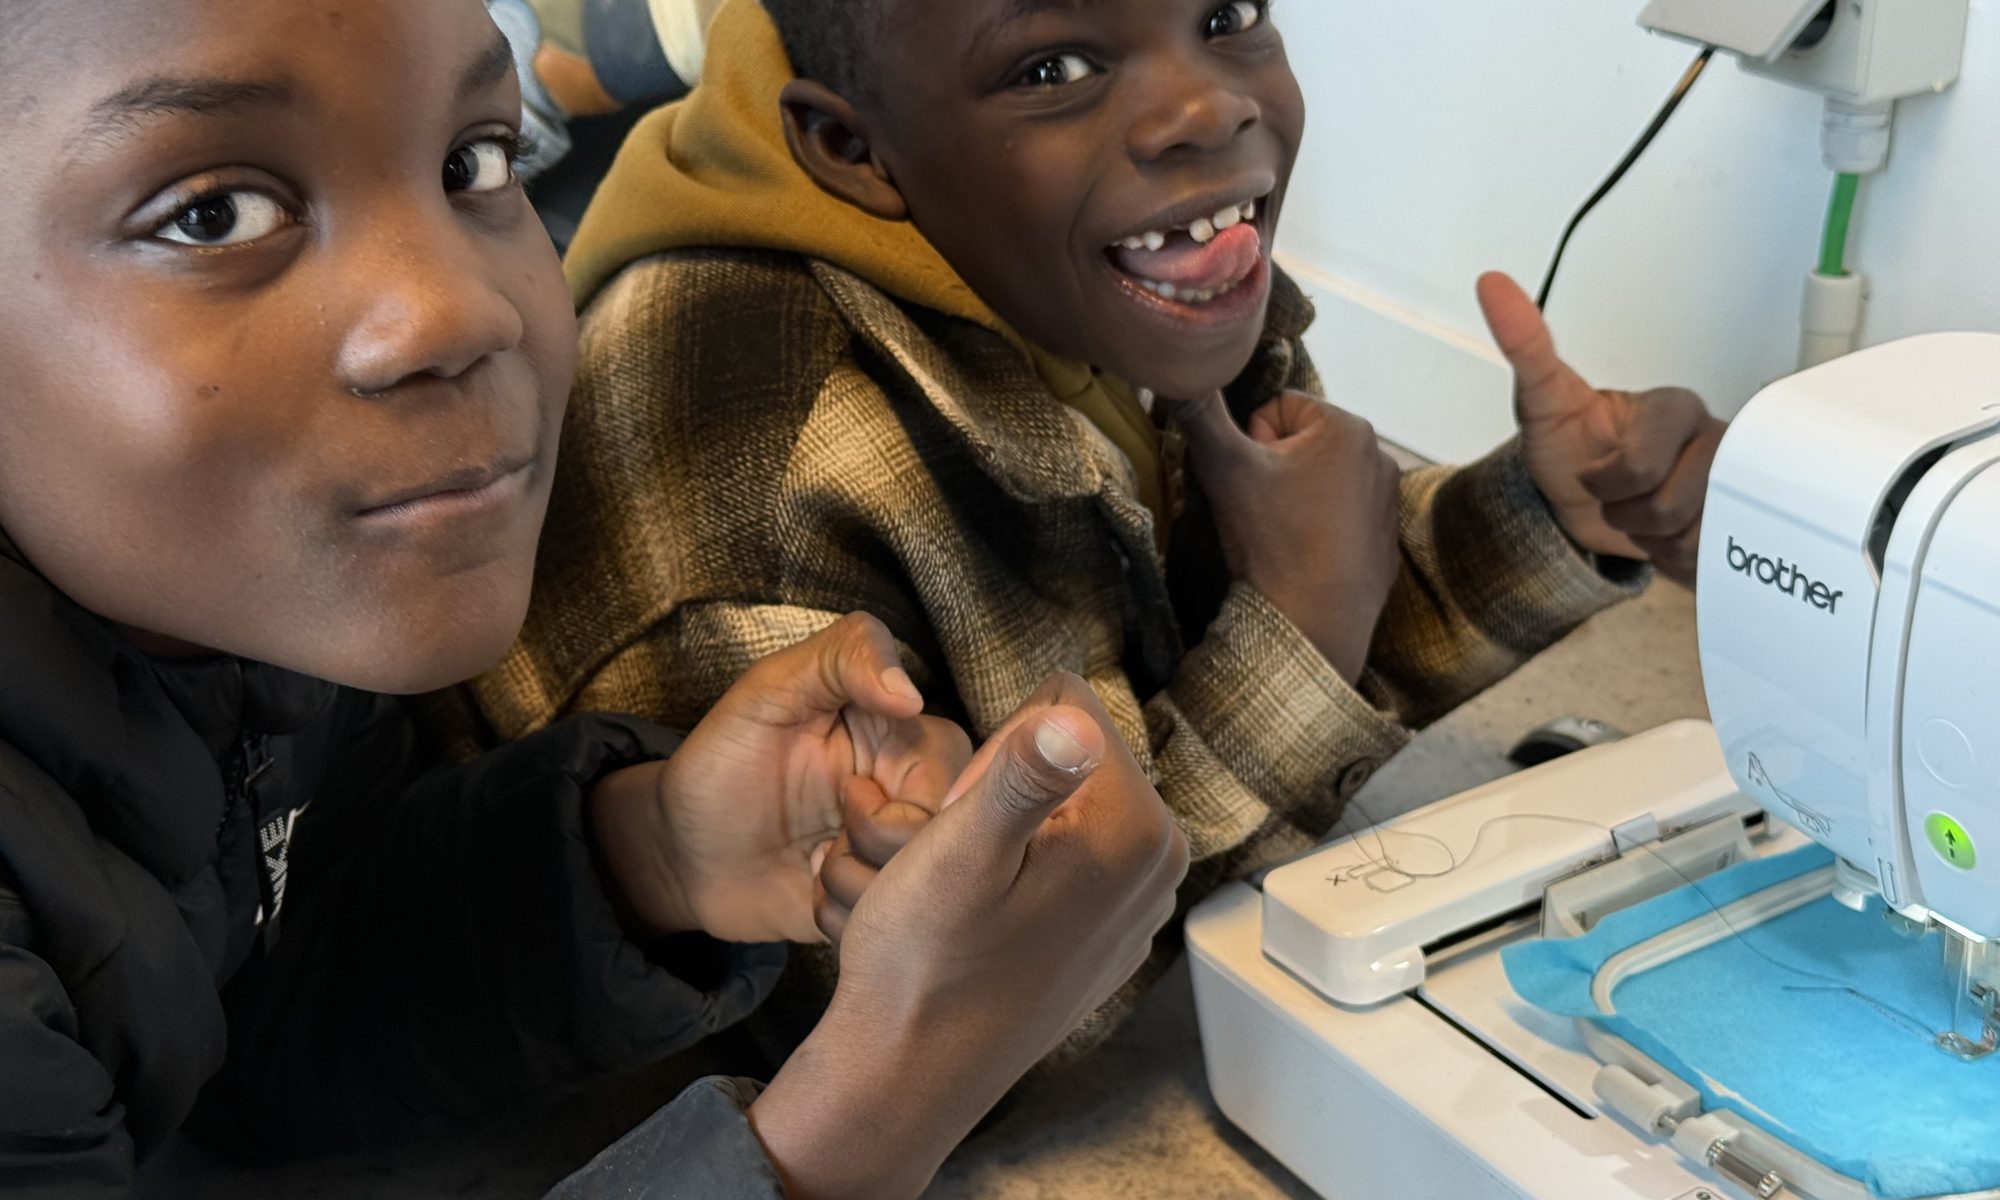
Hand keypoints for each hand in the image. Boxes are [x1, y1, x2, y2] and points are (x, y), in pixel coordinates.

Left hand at [588, 613, 970, 944]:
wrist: (678, 852)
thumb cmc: (720, 763)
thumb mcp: (768, 691)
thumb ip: (841, 659)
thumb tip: (909, 693)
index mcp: (898, 736)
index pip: (954, 768)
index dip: (914, 798)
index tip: (851, 796)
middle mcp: (909, 796)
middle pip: (955, 837)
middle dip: (885, 848)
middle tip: (829, 839)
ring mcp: (892, 855)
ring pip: (927, 888)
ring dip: (862, 886)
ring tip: (815, 865)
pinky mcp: (871, 905)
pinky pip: (893, 927)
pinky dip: (847, 917)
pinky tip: (813, 894)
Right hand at [749, 675, 1188, 1199]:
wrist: (912, 1072)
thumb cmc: (926, 965)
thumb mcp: (961, 853)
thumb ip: (1023, 777)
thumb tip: (1076, 718)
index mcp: (1138, 829)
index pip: (1065, 705)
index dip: (997, 750)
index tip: (970, 820)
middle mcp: (1161, 862)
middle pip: (1074, 752)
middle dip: (1010, 786)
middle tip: (967, 861)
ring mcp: (1140, 902)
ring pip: (1067, 802)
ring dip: (1015, 829)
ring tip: (976, 892)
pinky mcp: (1113, 931)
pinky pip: (1070, 855)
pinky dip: (1027, 871)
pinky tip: (993, 921)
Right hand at [1168, 389, 1401, 679]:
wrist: (1313, 623)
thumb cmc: (1271, 539)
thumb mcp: (1224, 467)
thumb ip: (1199, 412)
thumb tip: (1174, 373)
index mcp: (1346, 426)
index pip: (1274, 409)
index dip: (1249, 444)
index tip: (1251, 483)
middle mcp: (1379, 454)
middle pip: (1299, 443)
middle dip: (1274, 469)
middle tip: (1262, 511)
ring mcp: (1388, 499)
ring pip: (1319, 479)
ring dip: (1295, 497)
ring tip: (1282, 535)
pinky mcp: (1388, 538)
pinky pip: (1341, 515)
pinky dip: (1321, 527)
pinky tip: (1306, 555)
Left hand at [1476, 272, 1725, 584]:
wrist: (1581, 509)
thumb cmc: (1571, 450)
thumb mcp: (1542, 401)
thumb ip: (1525, 346)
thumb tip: (1492, 285)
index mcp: (1673, 407)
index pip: (1643, 462)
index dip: (1607, 479)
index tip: (1595, 468)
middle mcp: (1713, 442)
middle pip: (1669, 506)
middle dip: (1625, 512)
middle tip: (1615, 495)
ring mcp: (1731, 487)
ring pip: (1689, 536)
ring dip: (1646, 538)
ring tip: (1636, 513)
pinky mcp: (1736, 527)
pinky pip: (1705, 560)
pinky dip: (1670, 559)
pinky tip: (1659, 535)